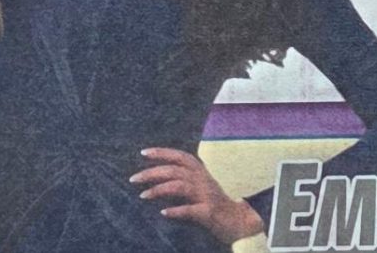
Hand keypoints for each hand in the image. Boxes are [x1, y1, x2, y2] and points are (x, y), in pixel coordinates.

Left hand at [130, 147, 263, 243]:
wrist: (243, 224)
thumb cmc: (218, 205)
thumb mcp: (202, 188)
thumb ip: (184, 180)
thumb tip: (156, 178)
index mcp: (201, 173)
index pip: (180, 156)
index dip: (162, 152)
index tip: (143, 152)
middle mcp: (204, 181)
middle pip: (174, 171)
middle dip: (151, 173)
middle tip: (133, 179)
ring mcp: (207, 196)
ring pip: (180, 186)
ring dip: (159, 190)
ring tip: (143, 196)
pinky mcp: (210, 212)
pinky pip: (191, 210)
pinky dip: (176, 210)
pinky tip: (163, 213)